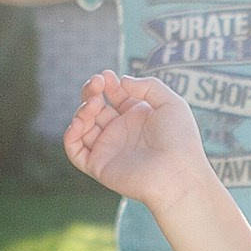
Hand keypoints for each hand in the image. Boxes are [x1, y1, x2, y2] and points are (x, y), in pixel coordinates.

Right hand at [63, 72, 209, 209]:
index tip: (107, 76)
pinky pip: (75, 150)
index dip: (107, 83)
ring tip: (94, 104)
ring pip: (82, 126)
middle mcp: (121, 131)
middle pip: (95, 107)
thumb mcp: (170, 102)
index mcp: (137, 116)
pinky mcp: (99, 165)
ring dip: (82, 110)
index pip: (114, 95)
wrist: (178, 174)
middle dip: (91, 91)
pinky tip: (80, 122)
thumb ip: (148, 86)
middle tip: (96, 83)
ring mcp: (109, 148)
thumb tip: (121, 81)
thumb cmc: (180, 140)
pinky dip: (70, 134)